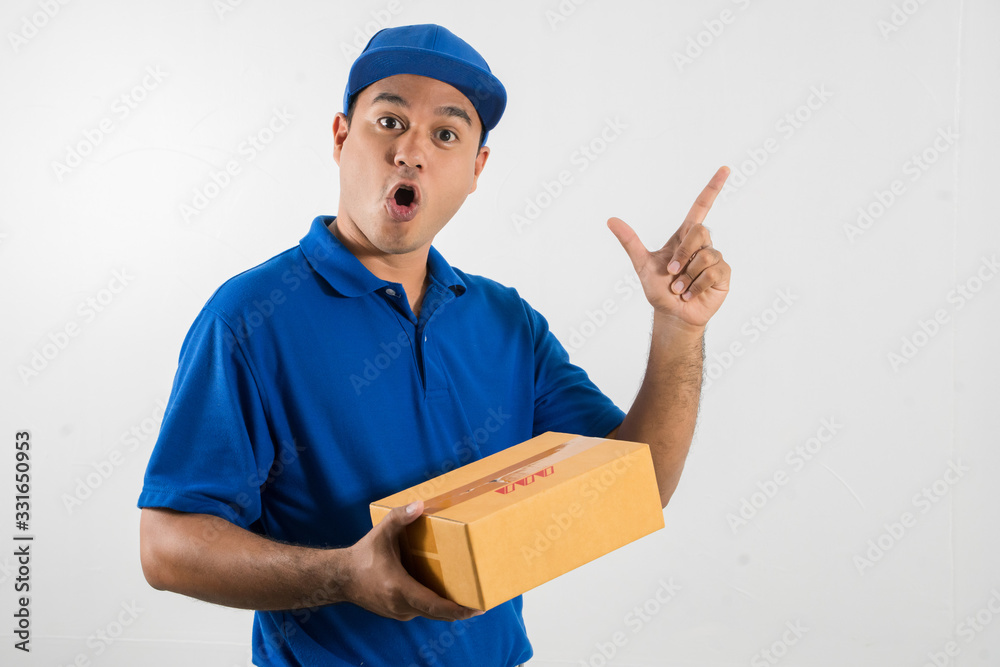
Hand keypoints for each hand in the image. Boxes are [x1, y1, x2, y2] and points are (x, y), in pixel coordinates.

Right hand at [342, 500, 481, 621]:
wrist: (340, 578)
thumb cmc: (363, 555)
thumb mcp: (381, 533)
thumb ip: (400, 517)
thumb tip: (420, 504)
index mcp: (399, 589)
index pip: (434, 605)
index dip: (457, 609)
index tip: (476, 609)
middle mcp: (401, 606)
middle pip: (437, 614)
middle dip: (459, 611)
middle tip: (481, 605)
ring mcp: (399, 612)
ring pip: (430, 615)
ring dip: (447, 610)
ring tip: (468, 601)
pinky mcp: (397, 613)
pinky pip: (422, 612)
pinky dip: (435, 607)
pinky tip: (446, 597)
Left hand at [608, 167, 731, 328]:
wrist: (672, 315)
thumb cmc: (659, 289)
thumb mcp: (642, 265)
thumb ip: (630, 242)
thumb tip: (610, 220)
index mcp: (684, 237)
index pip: (701, 206)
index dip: (712, 188)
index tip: (725, 169)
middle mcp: (702, 244)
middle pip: (701, 230)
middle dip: (684, 253)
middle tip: (673, 272)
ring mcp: (714, 258)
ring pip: (706, 255)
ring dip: (688, 276)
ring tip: (680, 288)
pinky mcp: (723, 274)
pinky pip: (713, 272)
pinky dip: (697, 286)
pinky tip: (690, 294)